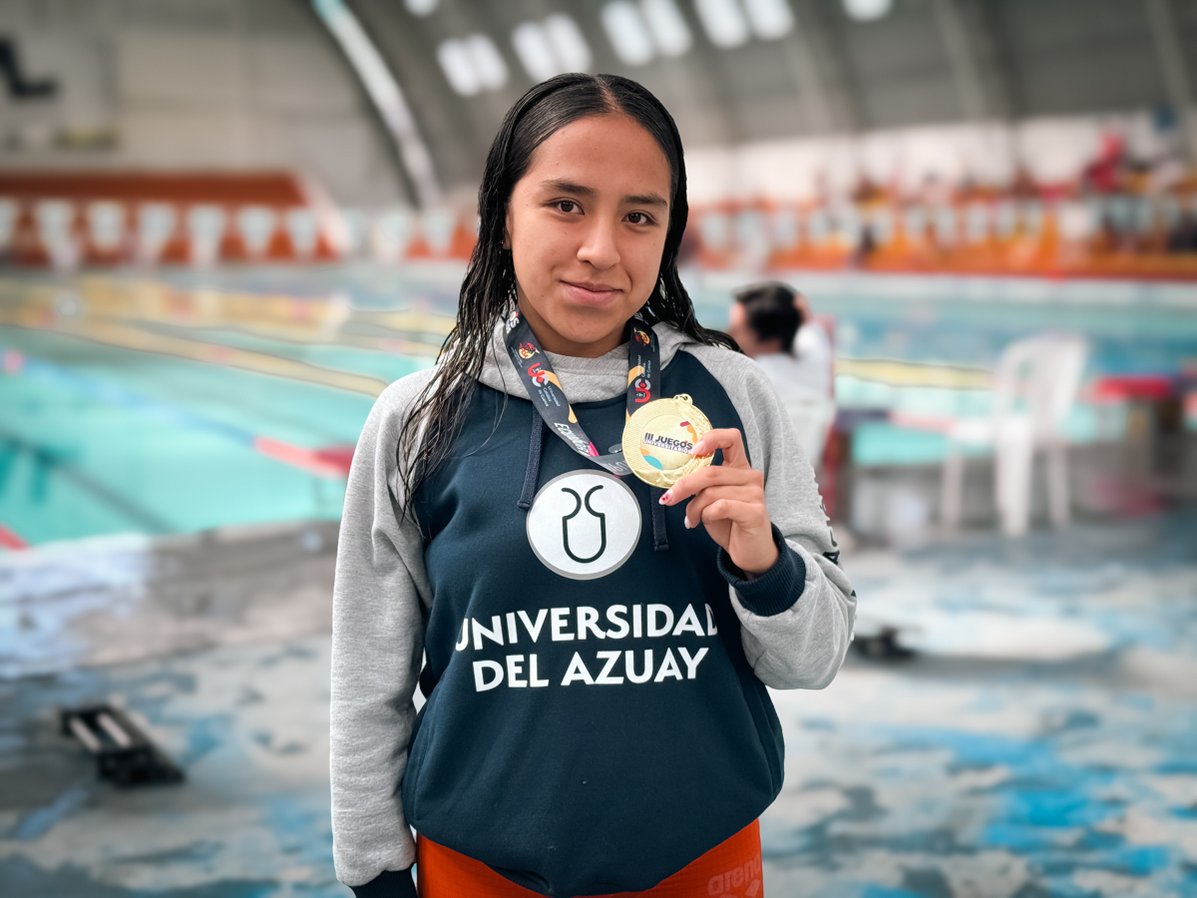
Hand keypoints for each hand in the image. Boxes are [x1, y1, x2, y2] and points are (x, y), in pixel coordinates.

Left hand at [659, 428, 778, 575]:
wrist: (750, 552)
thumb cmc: (730, 523)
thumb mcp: (711, 500)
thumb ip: (701, 486)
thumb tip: (675, 481)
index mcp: (739, 468)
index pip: (731, 438)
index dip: (711, 438)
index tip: (693, 450)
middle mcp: (750, 476)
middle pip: (710, 471)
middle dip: (684, 485)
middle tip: (669, 498)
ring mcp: (755, 493)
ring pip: (711, 492)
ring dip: (694, 508)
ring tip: (692, 519)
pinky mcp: (755, 511)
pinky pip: (720, 507)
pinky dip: (706, 515)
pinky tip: (704, 522)